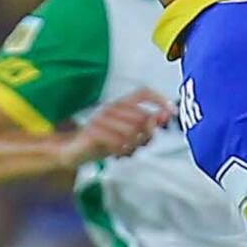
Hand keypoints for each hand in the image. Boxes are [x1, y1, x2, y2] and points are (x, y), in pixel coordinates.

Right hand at [58, 88, 172, 166]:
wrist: (75, 151)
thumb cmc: (103, 142)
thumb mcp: (129, 136)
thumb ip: (147, 127)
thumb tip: (164, 118)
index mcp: (122, 104)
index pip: (144, 93)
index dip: (160, 100)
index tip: (172, 112)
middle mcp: (112, 107)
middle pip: (143, 118)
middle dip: (146, 136)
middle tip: (137, 146)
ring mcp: (102, 118)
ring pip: (133, 131)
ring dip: (133, 146)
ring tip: (125, 151)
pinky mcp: (94, 131)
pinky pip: (118, 141)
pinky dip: (122, 150)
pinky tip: (117, 153)